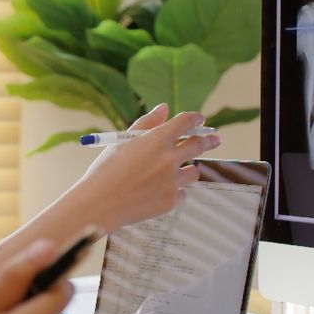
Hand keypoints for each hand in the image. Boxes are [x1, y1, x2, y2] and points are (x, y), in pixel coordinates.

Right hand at [76, 103, 220, 229]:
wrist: (98, 205)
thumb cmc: (106, 170)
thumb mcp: (122, 141)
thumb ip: (146, 123)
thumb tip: (164, 108)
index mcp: (157, 139)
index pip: (186, 122)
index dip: (196, 119)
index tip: (200, 120)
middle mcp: (169, 158)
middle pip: (199, 145)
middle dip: (209, 140)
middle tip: (215, 139)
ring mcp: (172, 181)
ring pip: (194, 172)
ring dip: (189, 169)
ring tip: (179, 171)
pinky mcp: (171, 201)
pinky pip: (182, 193)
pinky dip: (174, 191)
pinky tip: (158, 192)